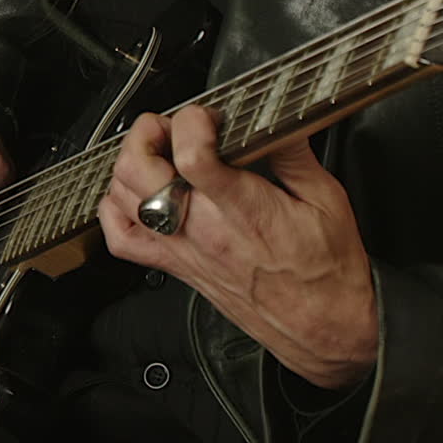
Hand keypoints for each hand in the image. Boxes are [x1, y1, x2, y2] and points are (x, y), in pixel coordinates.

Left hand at [98, 106, 378, 388]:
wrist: (324, 326)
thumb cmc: (327, 271)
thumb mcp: (326, 198)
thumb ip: (293, 151)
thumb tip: (272, 115)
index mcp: (243, 209)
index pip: (192, 156)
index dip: (192, 121)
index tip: (208, 116)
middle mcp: (204, 230)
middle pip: (139, 171)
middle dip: (148, 133)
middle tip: (173, 126)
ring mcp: (184, 250)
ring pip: (123, 197)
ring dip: (131, 164)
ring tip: (158, 152)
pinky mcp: (177, 268)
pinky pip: (121, 239)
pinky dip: (115, 207)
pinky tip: (135, 192)